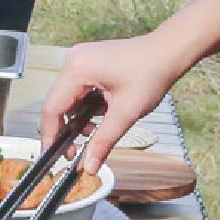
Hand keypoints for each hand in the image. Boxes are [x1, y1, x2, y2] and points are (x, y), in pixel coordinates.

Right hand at [39, 28, 188, 156]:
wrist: (168, 52)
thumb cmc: (151, 74)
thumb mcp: (125, 113)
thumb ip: (103, 142)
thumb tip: (89, 166)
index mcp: (77, 69)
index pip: (52, 108)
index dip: (50, 135)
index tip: (54, 156)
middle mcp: (73, 60)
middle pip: (57, 103)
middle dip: (65, 129)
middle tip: (74, 152)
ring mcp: (80, 59)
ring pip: (67, 98)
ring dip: (77, 118)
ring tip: (94, 134)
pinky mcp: (89, 62)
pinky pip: (77, 89)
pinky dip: (84, 106)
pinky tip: (99, 117)